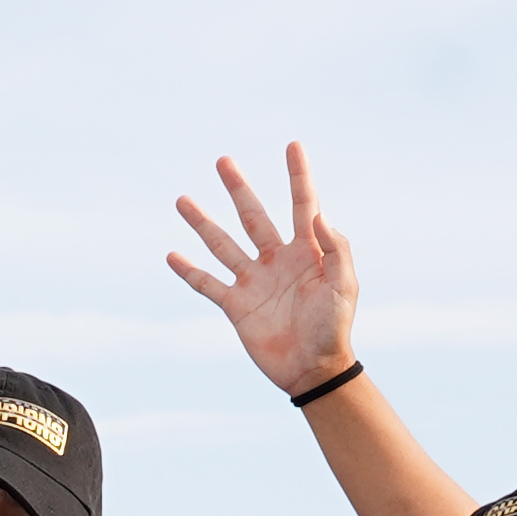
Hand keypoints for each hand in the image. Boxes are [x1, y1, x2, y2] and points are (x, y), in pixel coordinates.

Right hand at [165, 146, 360, 394]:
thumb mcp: (343, 286)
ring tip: (183, 200)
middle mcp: (276, 259)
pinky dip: (190, 271)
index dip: (298, 175)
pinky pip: (208, 284)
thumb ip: (335, 249)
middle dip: (239, 188)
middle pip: (253, 216)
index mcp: (307, 251)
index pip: (302, 204)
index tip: (293, 145)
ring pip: (224, 244)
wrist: (313, 369)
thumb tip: (318, 215)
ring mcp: (253, 281)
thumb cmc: (334, 327)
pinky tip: (173, 255)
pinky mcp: (236, 306)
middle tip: (223, 161)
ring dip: (203, 223)